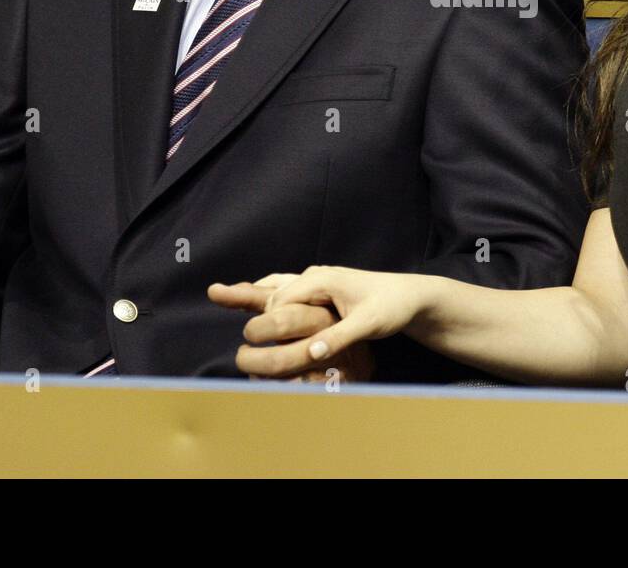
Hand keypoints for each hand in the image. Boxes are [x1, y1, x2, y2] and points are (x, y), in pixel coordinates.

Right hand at [209, 266, 425, 379]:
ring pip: (276, 286)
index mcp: (323, 280)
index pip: (282, 300)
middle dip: (250, 302)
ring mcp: (317, 280)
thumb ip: (341, 337)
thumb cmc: (391, 307)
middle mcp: (315, 276)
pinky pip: (287, 289)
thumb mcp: (370, 324)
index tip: (257, 341)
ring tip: (219, 291)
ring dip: (250, 291)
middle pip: (273, 293)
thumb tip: (313, 352)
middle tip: (217, 300)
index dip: (269, 321)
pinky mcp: (321, 288)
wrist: (410, 296)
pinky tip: (253, 294)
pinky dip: (266, 292)